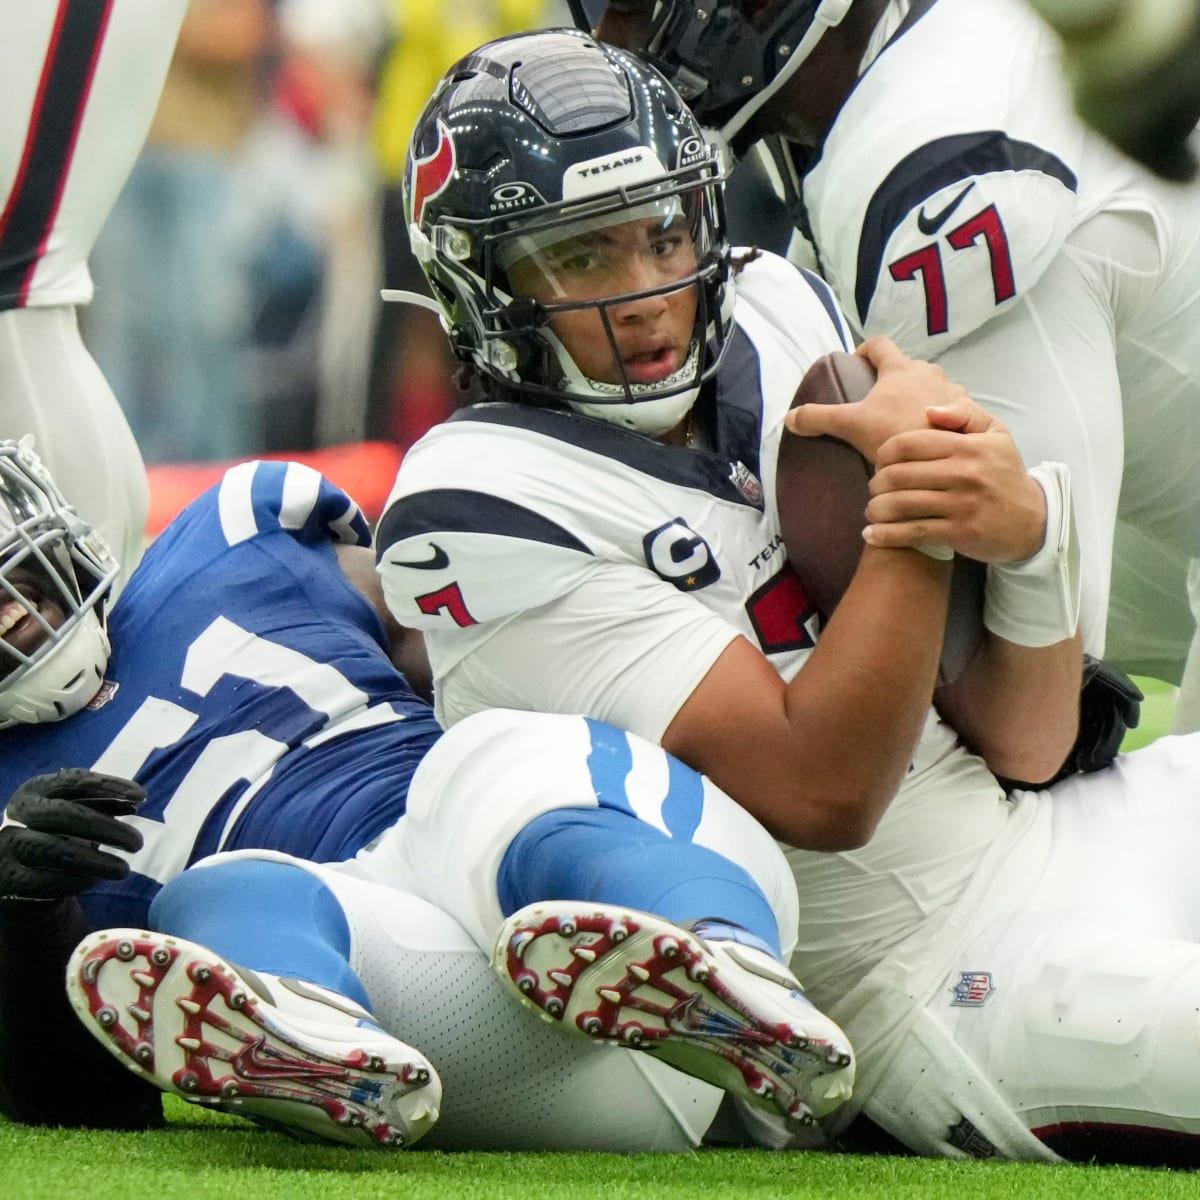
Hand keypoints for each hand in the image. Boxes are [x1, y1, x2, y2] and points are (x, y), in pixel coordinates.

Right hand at [0, 770, 144, 900]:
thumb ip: (105, 804)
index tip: (142, 797)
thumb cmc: (59, 833)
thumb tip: (135, 802)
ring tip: (124, 869)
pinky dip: (76, 881)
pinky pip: (45, 881)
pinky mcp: (8, 879)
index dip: (109, 786)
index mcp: (36, 789)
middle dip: (104, 828)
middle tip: (138, 843)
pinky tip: (96, 880)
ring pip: (53, 851)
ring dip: (95, 861)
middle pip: (63, 815)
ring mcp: (8, 845)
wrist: (20, 873)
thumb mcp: (77, 812)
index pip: (74, 780)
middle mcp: (17, 813)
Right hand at [784, 337, 977, 462]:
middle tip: (879, 403)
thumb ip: (819, 418)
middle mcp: (929, 372)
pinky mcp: (966, 413)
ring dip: (918, 397)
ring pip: (931, 387)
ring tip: (905, 423)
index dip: (866, 351)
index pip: (879, 344)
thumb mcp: (850, 425)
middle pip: (907, 366)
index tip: (857, 364)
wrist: (941, 458)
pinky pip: (950, 407)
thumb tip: (789, 418)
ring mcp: (952, 391)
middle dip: (893, 379)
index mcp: (899, 369)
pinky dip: (938, 416)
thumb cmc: (894, 433)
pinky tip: (929, 436)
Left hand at [865, 399, 1047, 563]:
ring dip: (876, 509)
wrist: (1033, 520)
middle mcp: (964, 473)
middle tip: (874, 488)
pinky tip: (871, 535)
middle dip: (876, 483)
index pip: (907, 444)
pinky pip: (912, 533)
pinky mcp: (959, 533)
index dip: (883, 454)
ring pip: (900, 504)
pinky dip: (885, 535)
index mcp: (967, 446)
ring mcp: (961, 505)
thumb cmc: (1005, 473)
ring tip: (873, 510)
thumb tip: (928, 410)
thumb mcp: (996, 433)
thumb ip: (964, 413)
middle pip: (898, 475)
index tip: (880, 463)